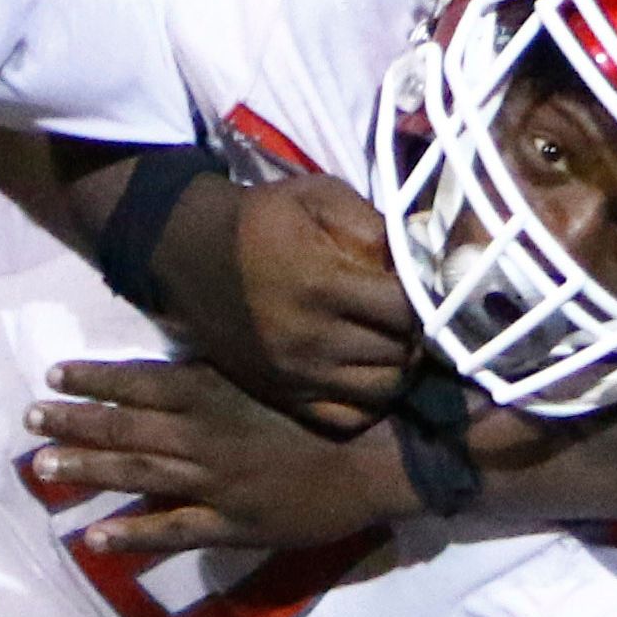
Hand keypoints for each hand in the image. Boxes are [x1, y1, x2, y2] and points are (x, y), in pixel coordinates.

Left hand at [28, 359, 418, 556]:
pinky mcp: (229, 523)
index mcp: (214, 395)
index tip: (54, 375)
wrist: (370, 461)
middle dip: (75, 423)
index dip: (94, 379)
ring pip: (138, 474)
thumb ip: (219, 375)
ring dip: (88, 471)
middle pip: (126, 428)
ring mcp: (213, 483)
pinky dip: (132, 533)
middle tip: (31, 422)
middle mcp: (203, 436)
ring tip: (46, 468)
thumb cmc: (326, 414)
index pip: (139, 382)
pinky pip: (171, 530)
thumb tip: (172, 365)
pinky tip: (95, 536)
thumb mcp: (269, 378)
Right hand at [187, 173, 420, 426]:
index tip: (426, 289)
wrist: (188, 252)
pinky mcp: (282, 395)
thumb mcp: (319, 197)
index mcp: (321, 285)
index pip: (406, 312)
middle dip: (417, 334)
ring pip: (382, 392)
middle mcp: (309, 339)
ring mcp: (294, 375)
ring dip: (399, 369)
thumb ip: (374, 226)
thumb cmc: (262, 219)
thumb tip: (423, 261)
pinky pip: (347, 420)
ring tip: (394, 343)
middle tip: (414, 317)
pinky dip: (369, 402)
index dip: (427, 301)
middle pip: (399, 354)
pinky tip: (367, 371)